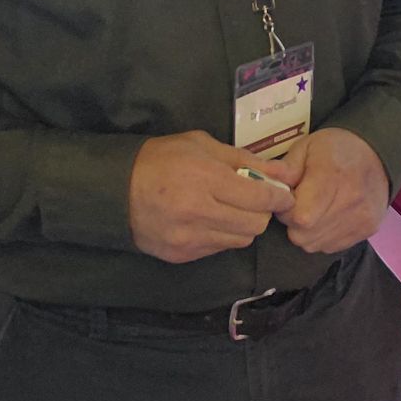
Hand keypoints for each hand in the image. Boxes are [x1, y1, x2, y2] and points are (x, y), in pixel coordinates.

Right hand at [128, 130, 293, 264]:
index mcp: (205, 180)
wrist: (115, 189)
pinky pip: (218, 249)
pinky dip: (221, 236)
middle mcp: (199, 213)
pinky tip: (208, 221)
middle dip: (260, 212)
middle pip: (255, 225)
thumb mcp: (202, 145)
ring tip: (228, 210)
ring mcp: (189, 239)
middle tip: (253, 201)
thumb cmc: (162, 159)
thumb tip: (285, 173)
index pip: (260, 198)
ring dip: (242, 226)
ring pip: (240, 241)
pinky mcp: (182, 255)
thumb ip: (246, 160)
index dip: (279, 197)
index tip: (282, 194)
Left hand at [272, 128, 389, 254]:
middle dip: (293, 223)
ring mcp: (361, 219)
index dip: (285, 211)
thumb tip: (265, 178)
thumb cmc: (334, 149)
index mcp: (331, 176)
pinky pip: (330, 247)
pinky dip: (322, 236)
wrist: (377, 155)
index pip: (299, 217)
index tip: (288, 198)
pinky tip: (327, 217)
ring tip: (314, 210)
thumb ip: (285, 168)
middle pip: (303, 235)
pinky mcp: (367, 230)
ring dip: (307, 232)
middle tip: (300, 204)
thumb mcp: (306, 148)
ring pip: (315, 245)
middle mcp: (350, 201)